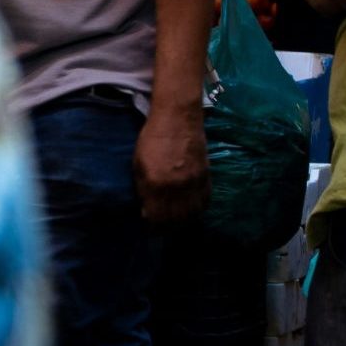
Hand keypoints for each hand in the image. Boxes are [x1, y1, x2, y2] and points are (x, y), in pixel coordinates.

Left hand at [134, 106, 208, 222]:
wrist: (178, 118)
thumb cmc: (152, 139)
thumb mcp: (138, 165)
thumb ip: (143, 189)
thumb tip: (147, 210)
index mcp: (156, 183)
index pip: (157, 218)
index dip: (153, 227)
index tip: (150, 226)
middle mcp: (177, 187)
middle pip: (176, 220)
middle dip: (168, 227)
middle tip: (162, 226)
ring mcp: (194, 182)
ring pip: (193, 214)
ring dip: (184, 221)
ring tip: (177, 220)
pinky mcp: (206, 176)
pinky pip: (205, 202)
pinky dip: (198, 209)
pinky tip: (191, 209)